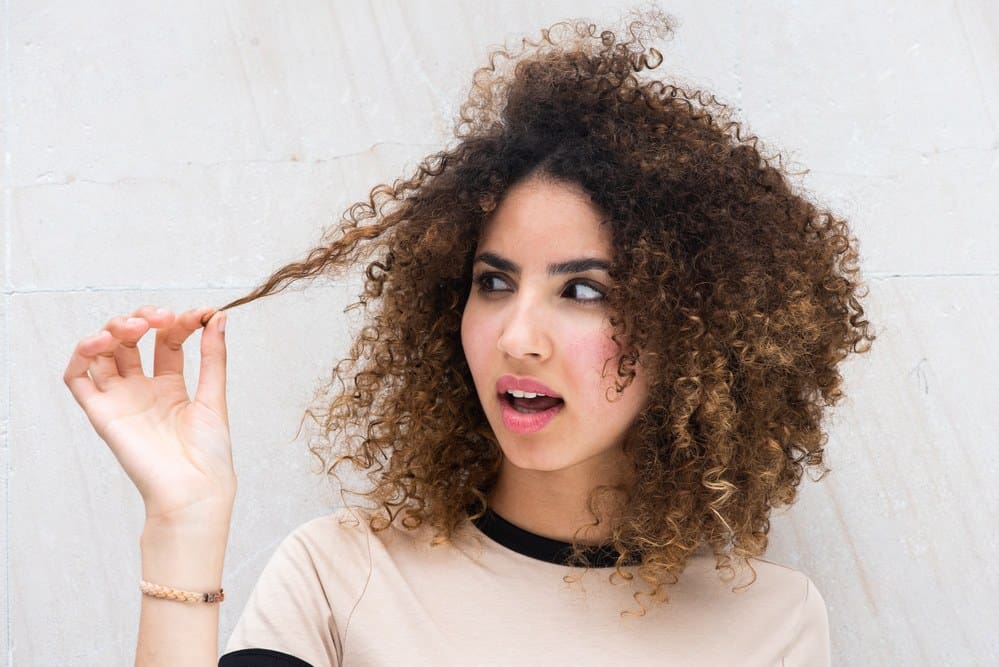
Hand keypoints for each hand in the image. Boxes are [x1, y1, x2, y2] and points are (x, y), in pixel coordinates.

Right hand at [64, 305, 235, 525]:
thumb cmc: (208, 456)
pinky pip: (77, 378)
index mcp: (171, 388)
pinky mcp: (101, 413)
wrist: (194, 491)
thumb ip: (214, 357)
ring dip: (112, 329)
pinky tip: (101, 340)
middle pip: (131, 341)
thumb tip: (218, 317)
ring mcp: (121, 400)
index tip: (202, 314)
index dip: (180, 323)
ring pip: (102, 352)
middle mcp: (142, 391)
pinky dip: (82, 352)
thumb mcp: (215, 397)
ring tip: (135, 326)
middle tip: (162, 318)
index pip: (167, 342)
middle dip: (143, 319)